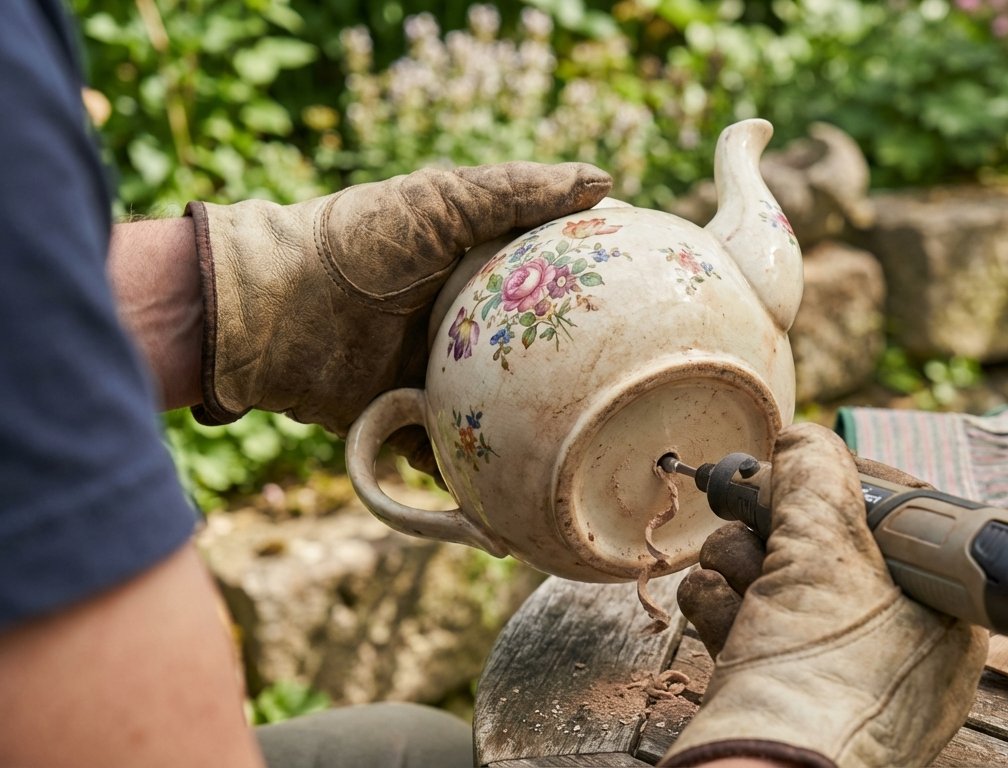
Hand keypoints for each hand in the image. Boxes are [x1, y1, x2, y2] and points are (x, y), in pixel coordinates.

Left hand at [186, 163, 610, 445]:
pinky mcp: (414, 420)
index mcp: (483, 269)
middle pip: (543, 354)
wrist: (270, 313)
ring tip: (587, 452)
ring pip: (509, 410)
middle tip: (633, 393)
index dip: (602, 289)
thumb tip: (603, 182)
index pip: (558, 278)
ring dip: (537, 431)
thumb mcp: (439, 203)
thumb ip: (517, 192)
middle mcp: (472, 324)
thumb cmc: (356, 243)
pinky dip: (481, 471)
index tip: (654, 302)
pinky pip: (459, 454)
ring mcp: (445, 374)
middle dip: (580, 374)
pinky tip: (517, 487)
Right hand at [665, 423, 986, 767]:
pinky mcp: (777, 684)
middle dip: (776, 532)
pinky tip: (724, 626)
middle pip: (824, 540)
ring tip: (743, 594)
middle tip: (764, 533)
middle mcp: (894, 640)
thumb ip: (816, 480)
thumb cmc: (819, 684)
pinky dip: (720, 611)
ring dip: (739, 569)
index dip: (844, 487)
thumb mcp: (826, 557)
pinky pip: (743, 616)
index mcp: (941, 612)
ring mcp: (832, 667)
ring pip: (774, 574)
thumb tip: (804, 438)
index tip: (805, 475)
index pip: (900, 517)